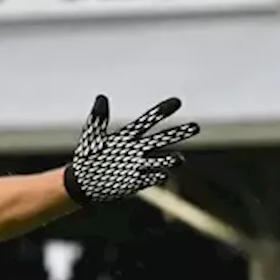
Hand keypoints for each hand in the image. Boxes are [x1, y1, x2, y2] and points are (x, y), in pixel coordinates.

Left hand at [64, 95, 199, 204]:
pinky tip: (163, 173)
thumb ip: (98, 117)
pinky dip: (155, 175)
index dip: (162, 111)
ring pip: (160, 161)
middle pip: (161, 139)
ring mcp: (138, 166)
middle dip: (178, 133)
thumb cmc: (89, 156)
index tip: (177, 101)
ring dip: (170, 160)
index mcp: (128, 136)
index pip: (148, 120)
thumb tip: (101, 97)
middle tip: (196, 126)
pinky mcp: (134, 182)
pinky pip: (148, 178)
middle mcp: (137, 150)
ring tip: (180, 159)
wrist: (84, 181)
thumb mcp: (93, 134)